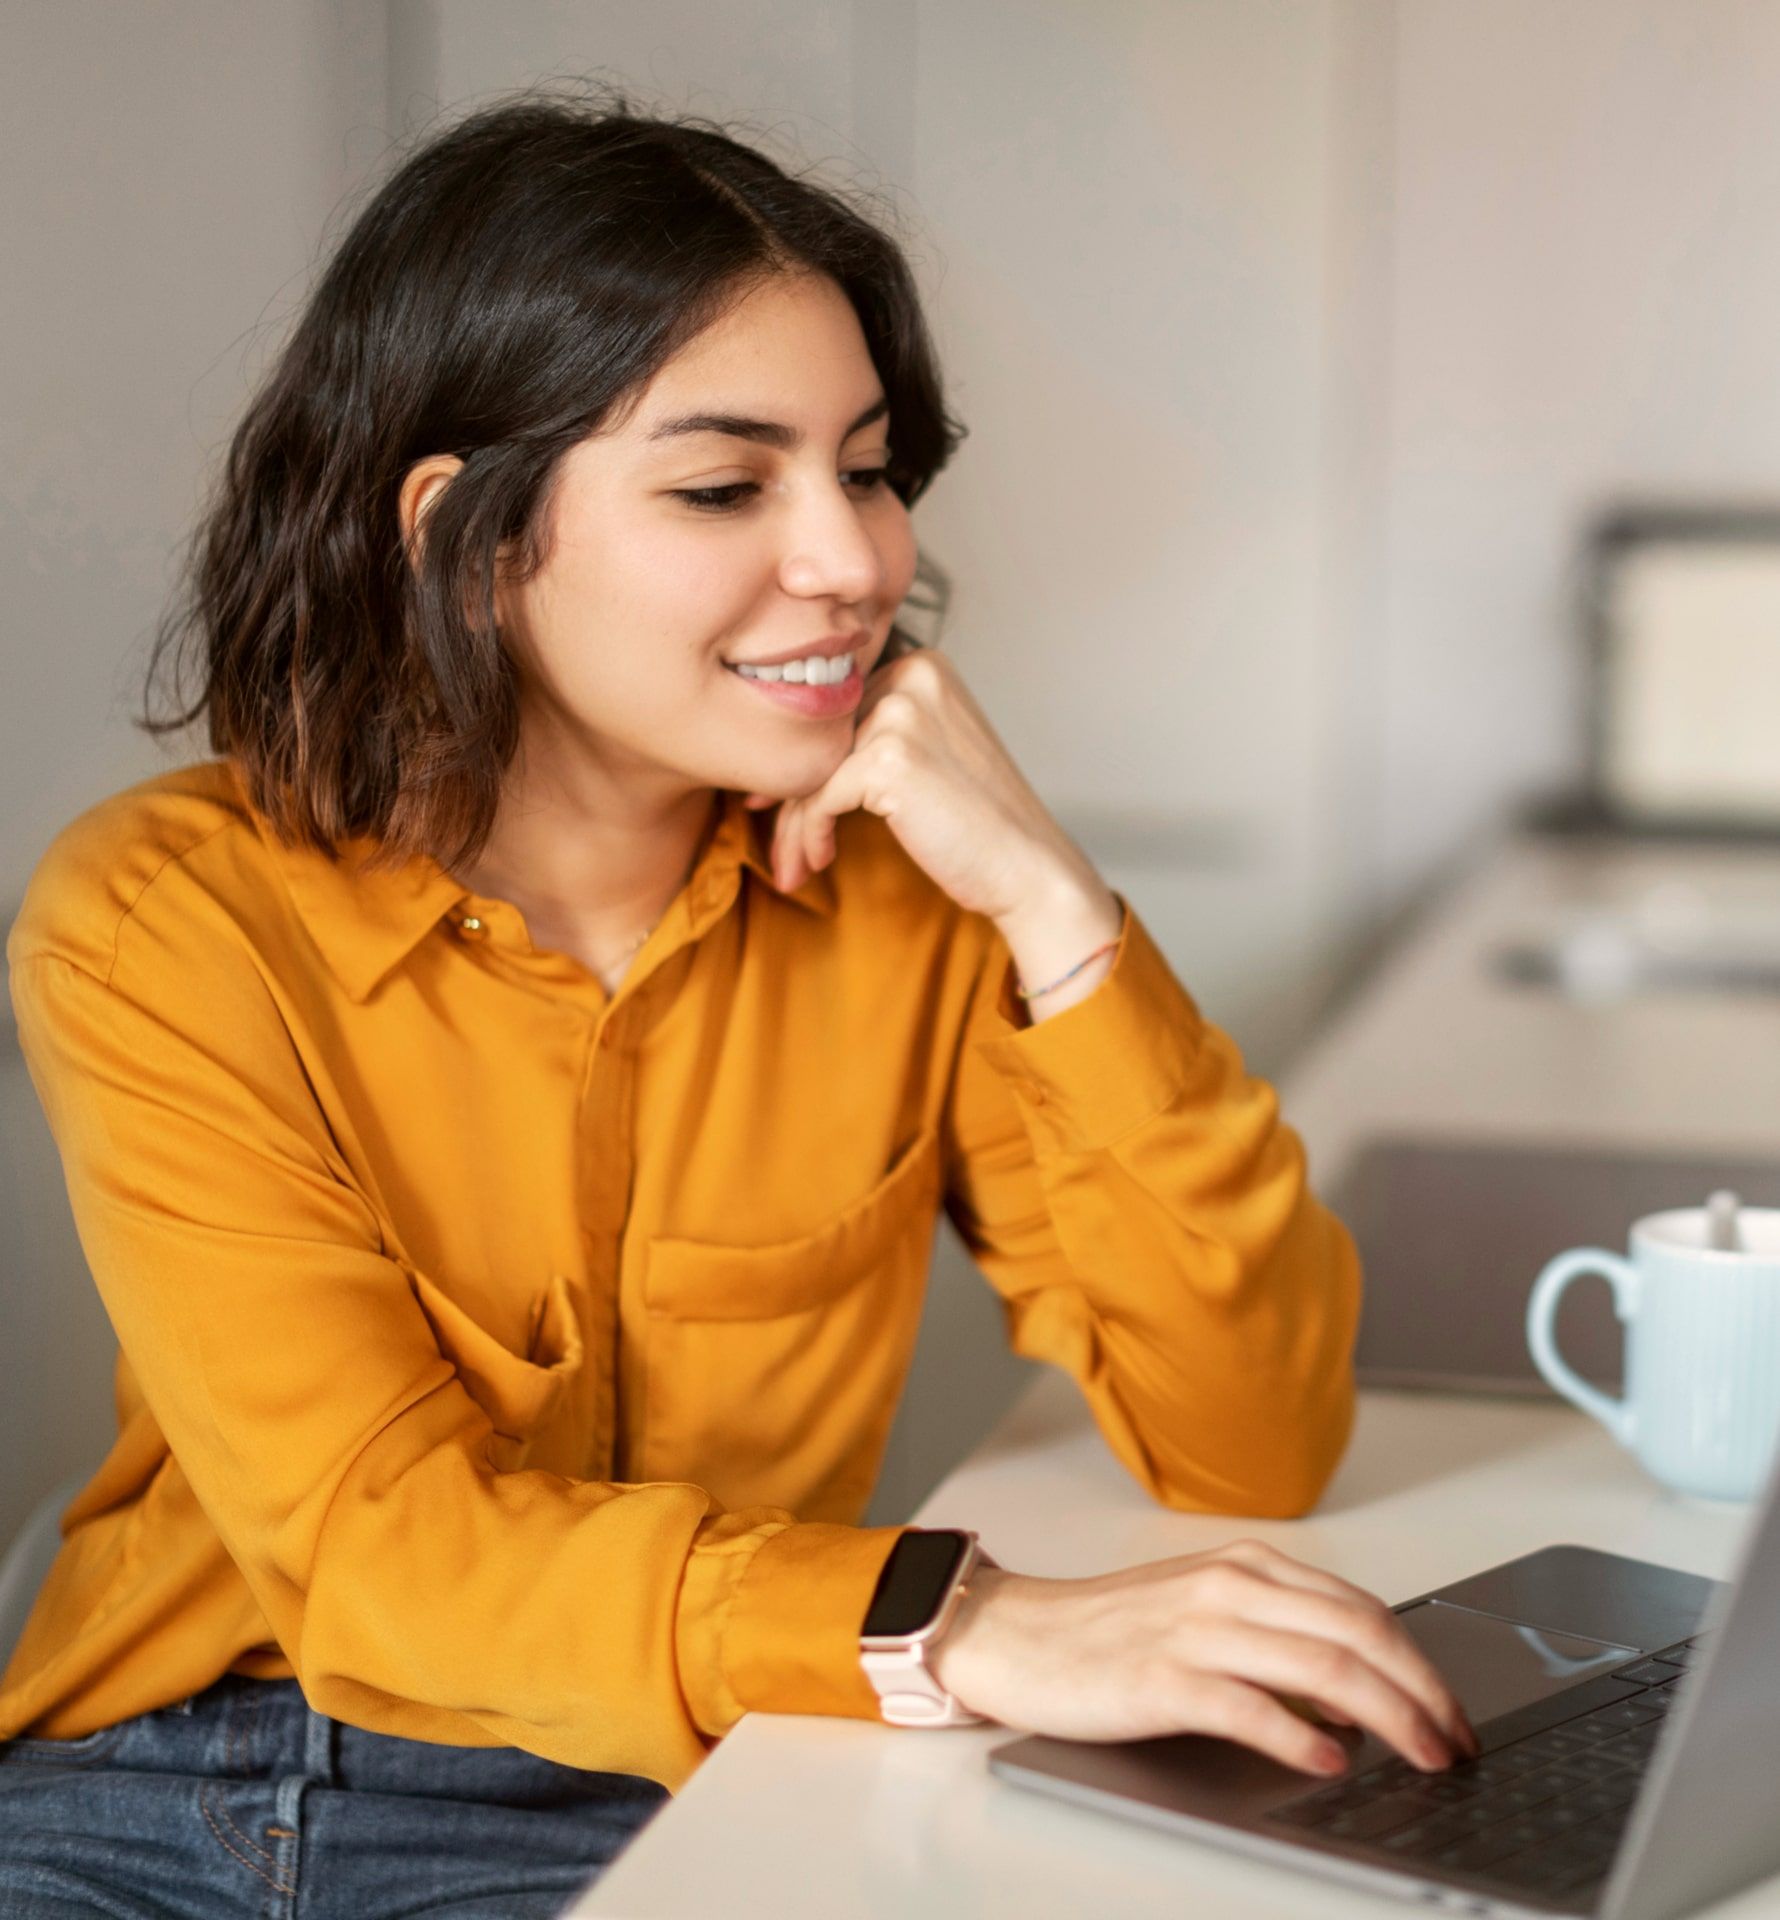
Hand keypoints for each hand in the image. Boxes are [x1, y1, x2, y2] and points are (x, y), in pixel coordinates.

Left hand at [740, 649, 1096, 924]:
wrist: (1028, 867)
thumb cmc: (978, 823)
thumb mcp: (927, 754)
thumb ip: (873, 734)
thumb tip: (788, 754)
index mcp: (922, 667)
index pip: (835, 712)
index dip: (802, 763)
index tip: (775, 806)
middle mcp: (912, 676)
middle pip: (817, 738)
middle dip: (790, 800)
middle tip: (780, 847)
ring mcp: (901, 713)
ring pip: (809, 769)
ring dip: (793, 826)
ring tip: (793, 865)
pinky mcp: (888, 759)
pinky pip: (817, 798)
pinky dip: (810, 835)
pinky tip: (819, 861)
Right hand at [927, 1538, 1480, 1776]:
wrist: (1016, 1634)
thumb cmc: (1107, 1632)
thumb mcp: (1203, 1612)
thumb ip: (1275, 1639)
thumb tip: (1354, 1701)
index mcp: (1245, 1568)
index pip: (1361, 1609)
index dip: (1420, 1664)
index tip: (1452, 1712)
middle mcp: (1229, 1589)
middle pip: (1357, 1635)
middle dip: (1422, 1693)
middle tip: (1455, 1743)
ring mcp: (1196, 1631)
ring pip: (1322, 1667)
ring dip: (1389, 1718)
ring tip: (1422, 1756)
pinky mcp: (1162, 1679)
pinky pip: (1251, 1707)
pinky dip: (1301, 1737)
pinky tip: (1331, 1762)